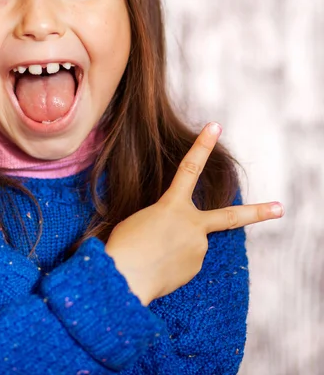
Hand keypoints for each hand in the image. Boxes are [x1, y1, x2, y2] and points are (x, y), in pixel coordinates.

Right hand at [104, 122, 283, 305]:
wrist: (124, 277)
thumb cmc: (123, 244)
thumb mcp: (141, 219)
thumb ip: (166, 220)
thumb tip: (182, 237)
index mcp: (172, 205)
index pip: (189, 168)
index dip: (202, 146)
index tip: (215, 126)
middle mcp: (192, 225)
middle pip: (231, 216)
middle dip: (258, 212)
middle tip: (280, 208)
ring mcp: (198, 248)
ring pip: (190, 242)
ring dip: (174, 247)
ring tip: (151, 255)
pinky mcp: (195, 268)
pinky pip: (185, 261)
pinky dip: (171, 262)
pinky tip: (157, 266)